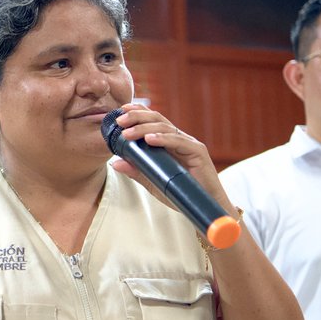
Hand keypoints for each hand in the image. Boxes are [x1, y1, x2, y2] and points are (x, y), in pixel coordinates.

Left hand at [107, 104, 232, 211]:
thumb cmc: (182, 194)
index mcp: (169, 143)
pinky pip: (178, 141)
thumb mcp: (153, 182)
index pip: (152, 121)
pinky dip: (163, 138)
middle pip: (157, 119)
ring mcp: (189, 144)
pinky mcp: (198, 152)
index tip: (120, 111)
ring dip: (143, 128)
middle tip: (119, 120)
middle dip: (137, 117)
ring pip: (165, 127)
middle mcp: (179, 139)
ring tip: (127, 133)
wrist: (205, 208)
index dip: (138, 112)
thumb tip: (115, 163)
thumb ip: (137, 172)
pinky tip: (149, 139)